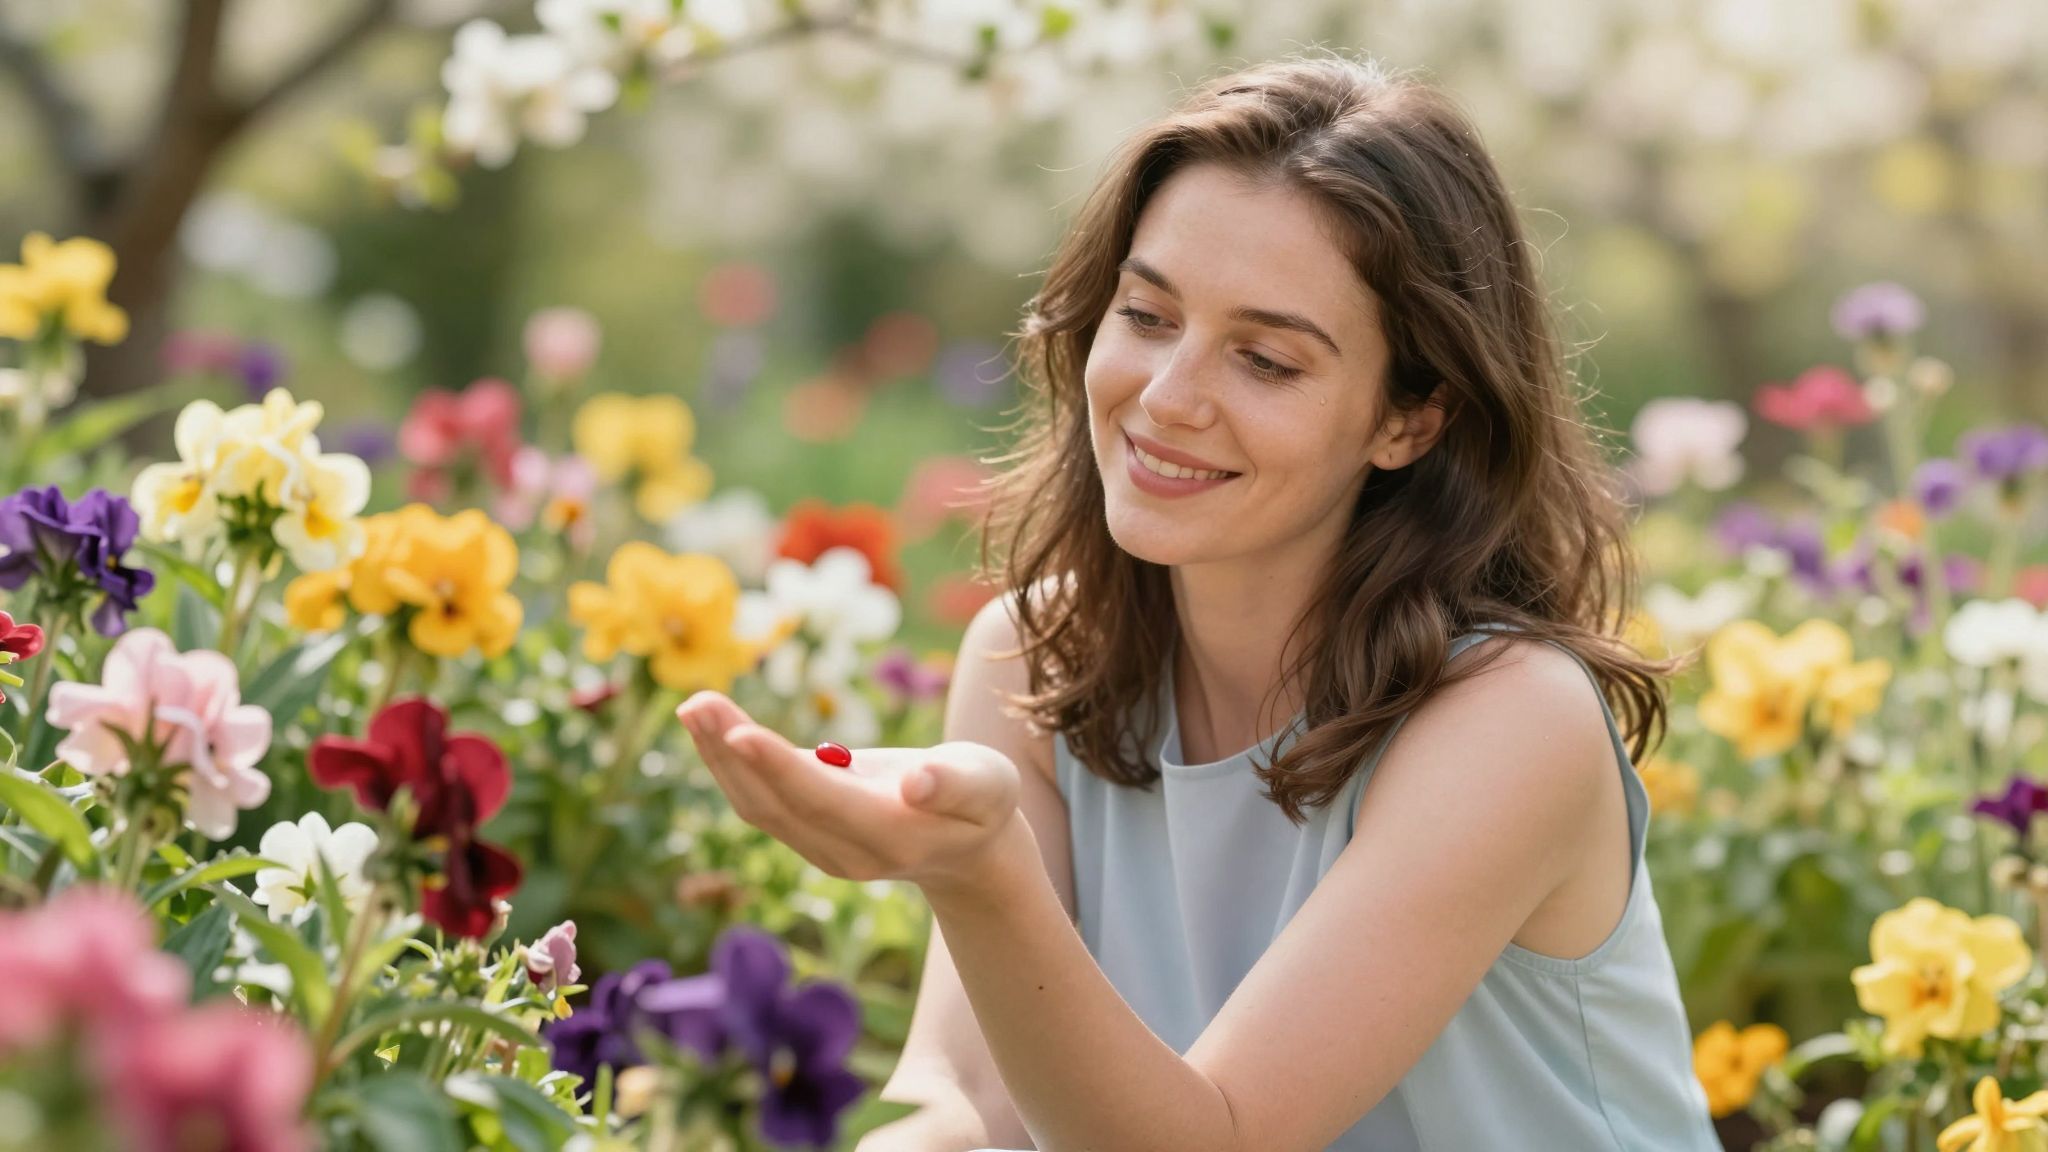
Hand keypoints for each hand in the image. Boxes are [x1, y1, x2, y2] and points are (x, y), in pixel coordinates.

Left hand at [676, 691, 1025, 893]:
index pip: (823, 801)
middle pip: (775, 805)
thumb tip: (918, 783)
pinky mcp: (805, 831)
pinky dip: (729, 760)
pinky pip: (758, 799)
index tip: (740, 733)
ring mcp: (820, 847)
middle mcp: (845, 851)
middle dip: (732, 754)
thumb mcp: (989, 786)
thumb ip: (956, 785)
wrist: (967, 848)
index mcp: (891, 836)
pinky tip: (708, 722)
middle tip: (697, 701)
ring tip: (693, 705)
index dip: (779, 768)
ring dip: (719, 756)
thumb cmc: (982, 801)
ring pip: (757, 805)